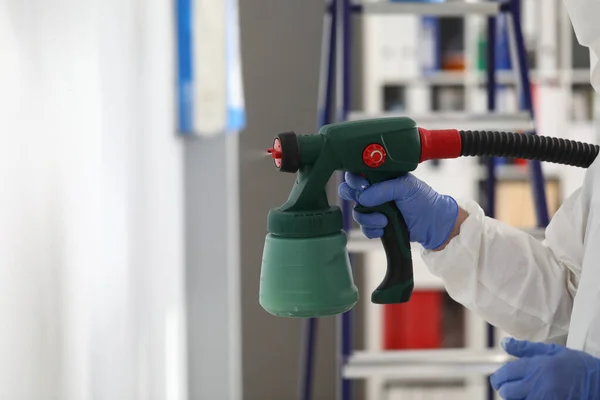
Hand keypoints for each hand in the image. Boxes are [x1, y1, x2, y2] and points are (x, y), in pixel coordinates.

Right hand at [337, 172, 458, 249]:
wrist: (433, 224)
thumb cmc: (423, 200)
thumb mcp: (407, 187)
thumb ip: (384, 189)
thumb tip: (363, 196)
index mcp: (380, 177)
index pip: (356, 173)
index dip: (354, 179)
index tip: (363, 186)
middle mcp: (374, 191)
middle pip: (349, 192)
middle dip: (354, 198)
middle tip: (367, 202)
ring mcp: (374, 209)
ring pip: (356, 212)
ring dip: (368, 218)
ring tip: (384, 220)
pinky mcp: (376, 224)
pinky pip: (364, 228)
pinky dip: (372, 230)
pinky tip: (383, 228)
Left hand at [491, 337, 599, 398]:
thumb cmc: (578, 366)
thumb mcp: (553, 351)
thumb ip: (526, 348)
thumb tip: (504, 343)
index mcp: (535, 367)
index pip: (505, 374)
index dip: (499, 377)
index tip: (501, 379)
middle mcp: (536, 384)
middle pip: (507, 392)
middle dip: (507, 389)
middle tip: (514, 387)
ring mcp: (542, 399)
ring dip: (517, 398)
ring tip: (526, 393)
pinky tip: (534, 397)